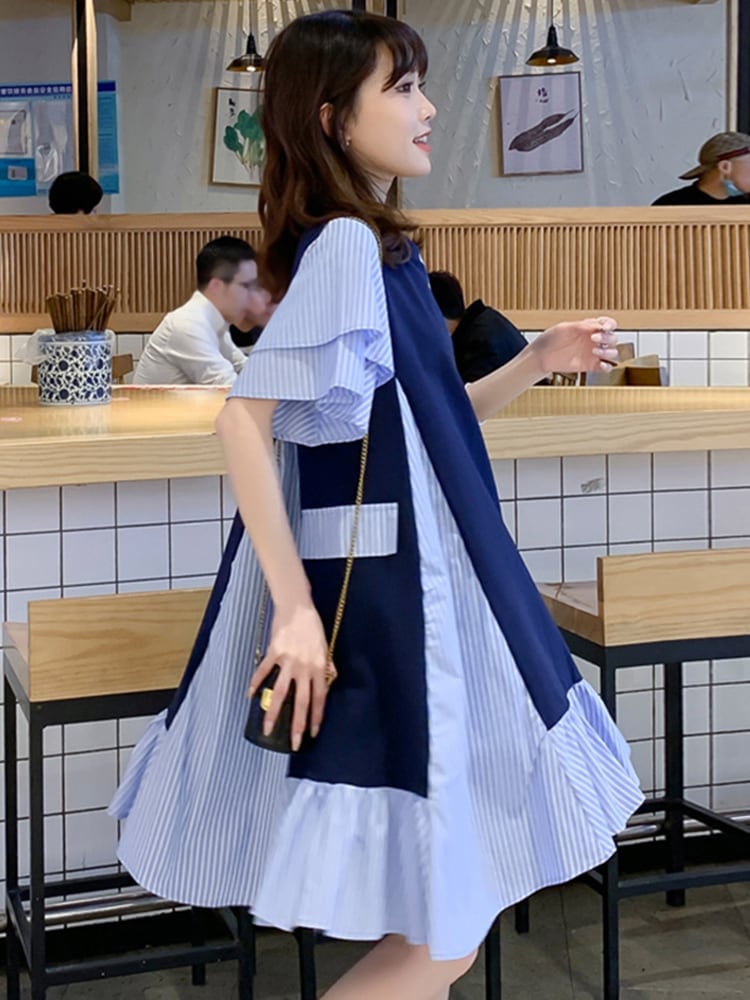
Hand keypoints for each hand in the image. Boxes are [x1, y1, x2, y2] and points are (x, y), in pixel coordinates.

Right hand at [248, 601, 330, 750]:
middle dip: (297, 724)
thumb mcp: (325, 647)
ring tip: (268, 729)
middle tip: (293, 743)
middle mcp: (304, 667)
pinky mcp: (273, 652)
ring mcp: (288, 661)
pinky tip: (250, 696)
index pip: (319, 698)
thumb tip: (329, 680)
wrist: (297, 607)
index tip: (312, 733)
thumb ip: (327, 666)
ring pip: (280, 692)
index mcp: (318, 667)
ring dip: (273, 712)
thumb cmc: (313, 627)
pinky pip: (263, 672)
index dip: (316, 717)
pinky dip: (255, 683)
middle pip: (301, 701)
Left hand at [530, 316, 617, 375]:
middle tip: (593, 338)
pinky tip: (600, 364)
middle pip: (613, 338)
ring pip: (612, 352)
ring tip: (594, 351)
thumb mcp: (565, 328)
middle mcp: (593, 340)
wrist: (541, 357)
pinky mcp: (590, 366)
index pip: (608, 324)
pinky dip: (607, 366)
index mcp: (589, 328)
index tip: (604, 327)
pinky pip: (606, 367)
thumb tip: (598, 324)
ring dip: (608, 351)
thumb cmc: (550, 340)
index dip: (610, 324)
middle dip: (607, 338)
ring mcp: (593, 354)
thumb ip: (582, 326)